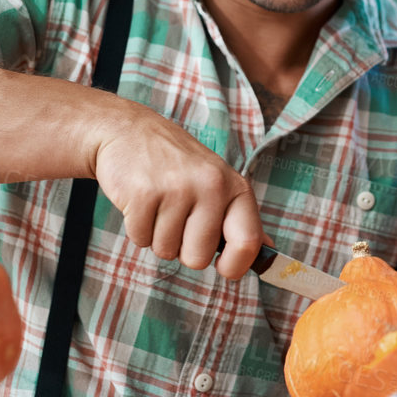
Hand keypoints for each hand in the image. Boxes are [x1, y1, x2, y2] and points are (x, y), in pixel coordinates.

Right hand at [89, 105, 265, 280]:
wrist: (128, 129)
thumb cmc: (176, 163)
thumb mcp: (217, 180)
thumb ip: (239, 218)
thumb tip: (267, 253)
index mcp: (234, 186)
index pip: (248, 243)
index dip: (234, 266)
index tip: (222, 267)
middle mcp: (210, 185)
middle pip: (198, 258)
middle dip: (183, 249)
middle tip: (176, 217)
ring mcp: (176, 188)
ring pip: (165, 251)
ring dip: (157, 236)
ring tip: (158, 202)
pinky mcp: (143, 194)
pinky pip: (140, 240)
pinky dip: (137, 228)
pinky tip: (141, 200)